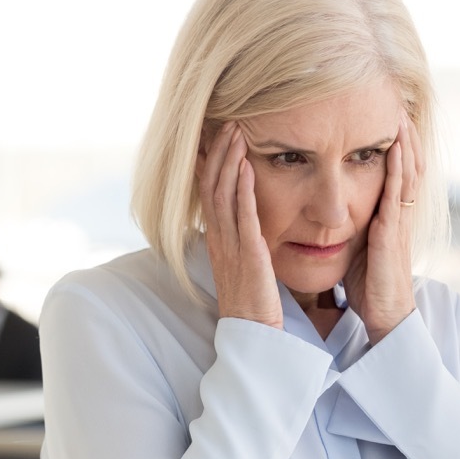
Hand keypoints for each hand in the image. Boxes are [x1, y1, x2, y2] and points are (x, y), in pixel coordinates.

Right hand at [196, 122, 283, 327]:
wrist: (252, 336)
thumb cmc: (252, 304)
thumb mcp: (242, 266)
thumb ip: (241, 242)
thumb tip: (245, 224)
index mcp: (217, 240)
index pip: (207, 193)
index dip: (210, 163)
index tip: (215, 137)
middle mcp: (219, 239)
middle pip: (211, 186)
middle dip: (218, 152)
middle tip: (228, 122)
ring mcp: (231, 246)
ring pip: (222, 194)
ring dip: (229, 160)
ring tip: (236, 132)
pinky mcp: (249, 255)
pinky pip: (243, 216)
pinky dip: (243, 188)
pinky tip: (246, 166)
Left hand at [343, 114, 424, 342]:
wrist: (383, 314)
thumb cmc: (368, 284)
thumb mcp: (356, 246)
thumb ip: (350, 224)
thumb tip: (330, 211)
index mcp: (387, 215)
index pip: (394, 172)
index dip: (393, 146)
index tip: (383, 118)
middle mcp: (397, 213)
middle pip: (406, 164)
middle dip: (403, 135)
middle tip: (397, 103)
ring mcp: (398, 220)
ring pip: (408, 172)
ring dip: (405, 142)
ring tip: (400, 113)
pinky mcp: (393, 231)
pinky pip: (398, 193)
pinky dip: (399, 167)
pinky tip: (395, 147)